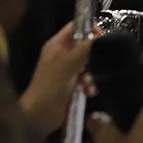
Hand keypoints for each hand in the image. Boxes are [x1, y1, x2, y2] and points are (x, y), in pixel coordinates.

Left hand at [18, 21, 96, 135]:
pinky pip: (87, 80)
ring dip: (92, 74)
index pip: (75, 27)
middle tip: (98, 59)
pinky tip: (88, 92)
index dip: (88, 28)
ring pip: (88, 65)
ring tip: (88, 82)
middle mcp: (62, 56)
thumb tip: (98, 34)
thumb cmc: (49, 86)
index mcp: (57, 46)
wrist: (40, 115)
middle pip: (84, 46)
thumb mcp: (69, 63)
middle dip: (93, 55)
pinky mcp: (71, 86)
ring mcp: (67, 72)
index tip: (102, 34)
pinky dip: (90, 85)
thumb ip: (84, 48)